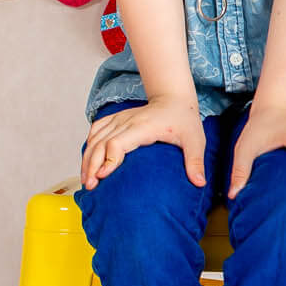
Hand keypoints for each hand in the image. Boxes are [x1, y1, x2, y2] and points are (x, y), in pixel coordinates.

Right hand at [81, 97, 205, 189]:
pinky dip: (88, 146)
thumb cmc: (184, 120)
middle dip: (91, 165)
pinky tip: (87, 162)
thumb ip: (195, 161)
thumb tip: (200, 184)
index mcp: (144, 126)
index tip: (103, 176)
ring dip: (87, 158)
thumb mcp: (195, 140)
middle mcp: (127, 121)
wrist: (174, 99)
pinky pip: (96, 130)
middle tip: (90, 186)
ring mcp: (119, 118)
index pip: (118, 142)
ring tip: (85, 180)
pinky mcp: (115, 119)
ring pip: (95, 138)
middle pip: (101, 143)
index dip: (108, 159)